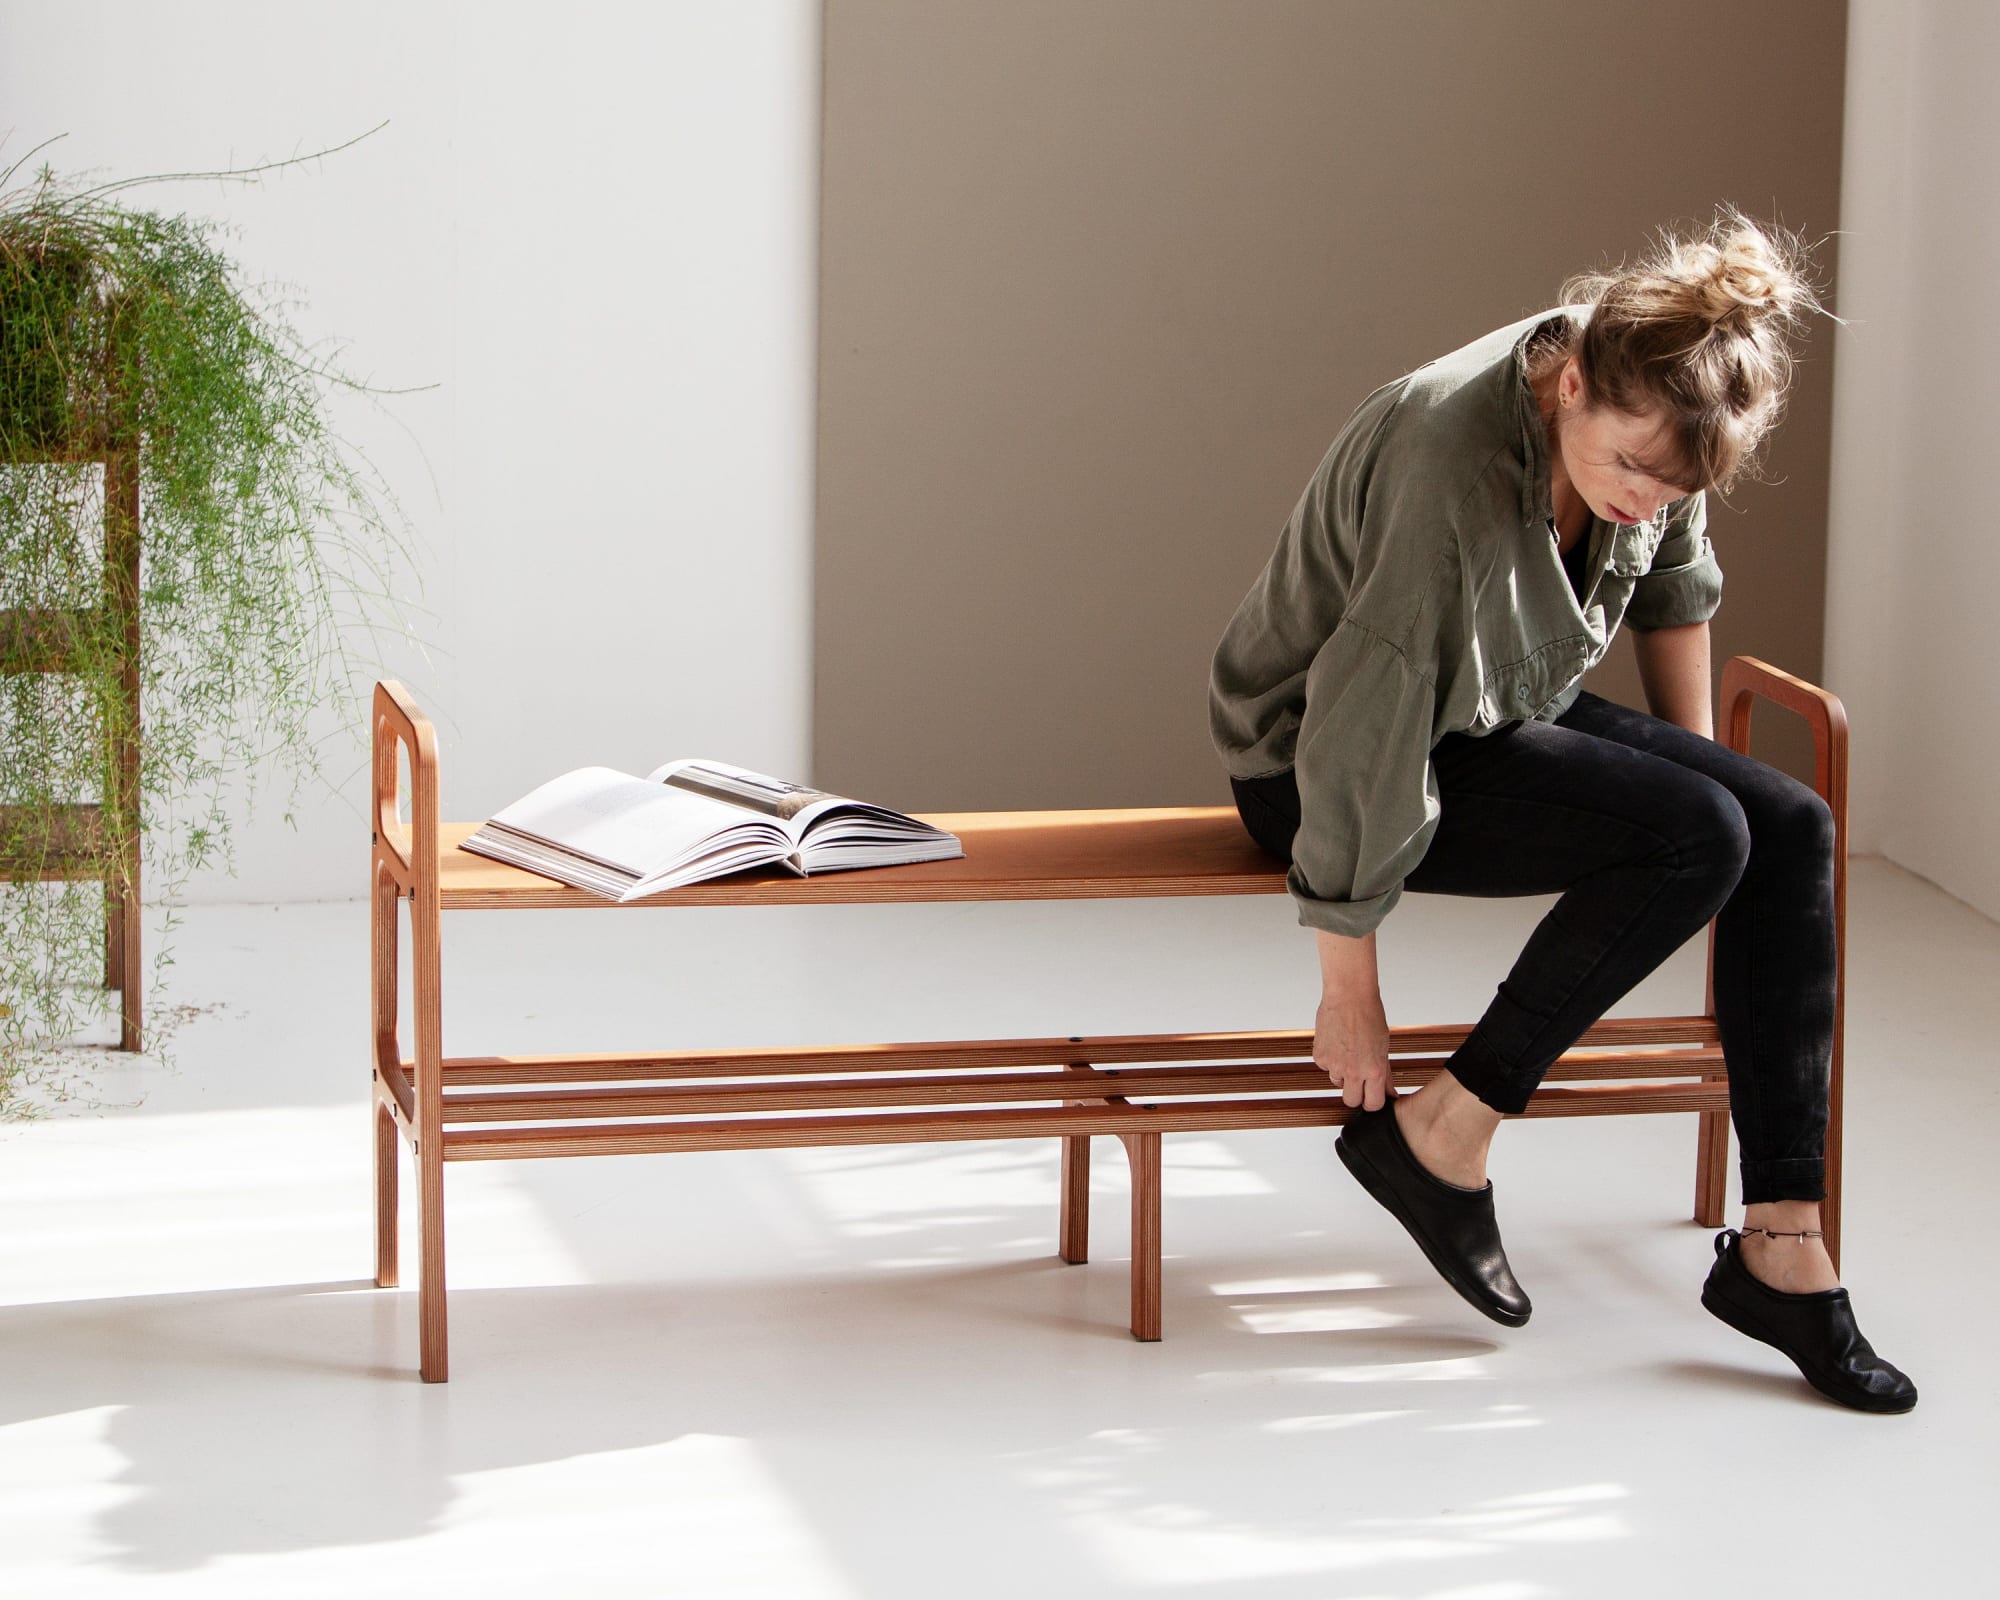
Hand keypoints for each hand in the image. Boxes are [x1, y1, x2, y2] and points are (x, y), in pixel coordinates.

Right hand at [1314, 988, 1390, 1109]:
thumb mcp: (1384, 1047)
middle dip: (1355, 1094)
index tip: (1373, 1096)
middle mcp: (1353, 1071)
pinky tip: (1338, 1043)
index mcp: (1374, 1071)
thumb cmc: (1369, 1016)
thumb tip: (1389, 1092)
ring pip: (1337, 1082)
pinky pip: (1326, 1067)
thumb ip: (1385, 1073)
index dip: (1373, 1101)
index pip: (1373, 1104)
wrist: (1349, 996)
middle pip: (1350, 1101)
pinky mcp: (1320, 1056)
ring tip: (1349, 1052)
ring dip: (1343, 1074)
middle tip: (1359, 1080)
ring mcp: (1334, 1065)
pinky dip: (1331, 1059)